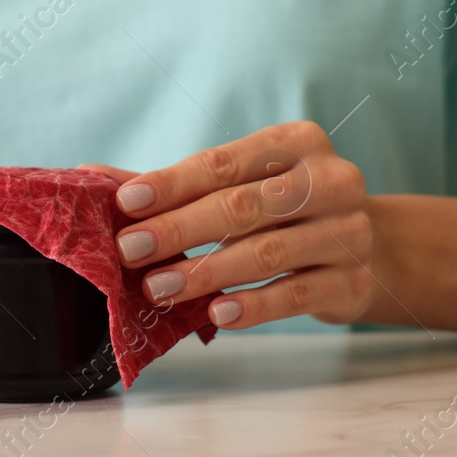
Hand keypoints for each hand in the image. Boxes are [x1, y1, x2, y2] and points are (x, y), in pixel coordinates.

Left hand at [81, 121, 374, 329]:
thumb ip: (172, 185)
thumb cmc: (284, 208)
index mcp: (297, 142)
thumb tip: (90, 178)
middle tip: (130, 251)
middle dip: (179, 230)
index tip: (126, 203)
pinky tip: (216, 314)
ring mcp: (348, 231)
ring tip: (158, 288)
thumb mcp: (240, 184)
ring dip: (206, 272)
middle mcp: (331, 180)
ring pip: (267, 252)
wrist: (366, 246)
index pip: (224, 163)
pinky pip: (295, 295)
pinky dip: (252, 306)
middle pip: (243, 206)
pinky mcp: (352, 281)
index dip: (172, 183)